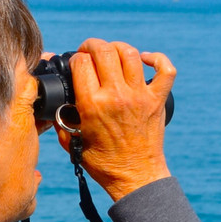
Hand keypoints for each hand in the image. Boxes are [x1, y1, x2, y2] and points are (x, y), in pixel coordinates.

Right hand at [54, 38, 175, 200]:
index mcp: (92, 105)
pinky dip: (156, 58)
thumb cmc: (101, 162)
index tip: (75, 64)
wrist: (134, 176)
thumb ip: (61, 118)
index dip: (75, 59)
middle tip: (88, 51)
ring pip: (130, 54)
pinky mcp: (157, 100)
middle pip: (104, 51)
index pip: (81, 63)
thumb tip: (55, 101)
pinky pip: (165, 69)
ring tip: (111, 53)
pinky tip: (144, 59)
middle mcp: (116, 96)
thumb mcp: (71, 140)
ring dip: (117, 48)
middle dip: (92, 45)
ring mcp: (140, 96)